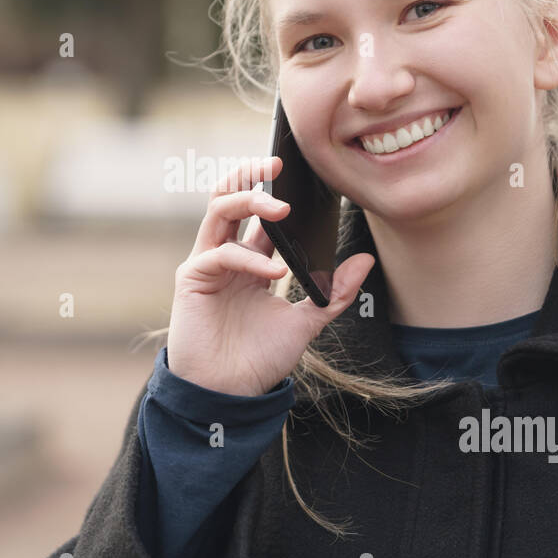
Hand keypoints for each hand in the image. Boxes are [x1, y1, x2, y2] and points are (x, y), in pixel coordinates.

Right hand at [166, 156, 374, 396]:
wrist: (229, 394)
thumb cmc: (259, 359)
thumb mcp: (307, 322)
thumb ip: (334, 292)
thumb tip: (365, 261)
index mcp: (250, 262)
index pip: (258, 211)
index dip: (275, 187)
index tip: (300, 172)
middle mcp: (226, 256)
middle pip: (230, 196)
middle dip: (251, 174)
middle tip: (278, 162)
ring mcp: (207, 264)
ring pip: (218, 210)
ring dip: (248, 198)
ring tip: (281, 206)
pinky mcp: (192, 279)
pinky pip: (219, 253)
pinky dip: (248, 257)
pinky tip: (274, 270)